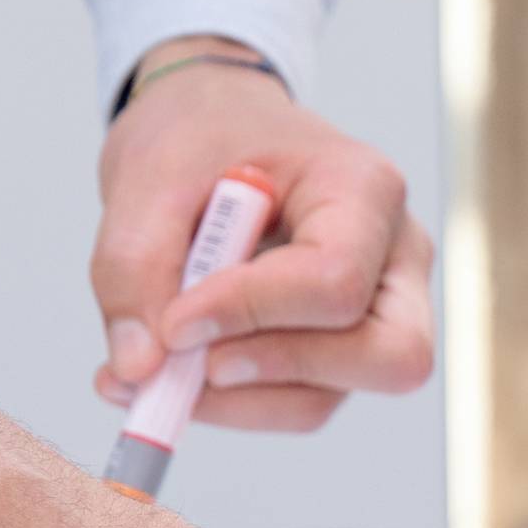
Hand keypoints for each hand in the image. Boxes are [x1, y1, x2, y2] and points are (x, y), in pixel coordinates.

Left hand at [91, 36, 432, 433]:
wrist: (214, 126)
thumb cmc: (199, 134)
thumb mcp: (147, 177)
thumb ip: (132, 267)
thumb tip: (138, 370)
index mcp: (363, 189)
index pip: (335, 280)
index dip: (251, 312)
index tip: (171, 325)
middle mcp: (395, 255)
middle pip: (389, 356)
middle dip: (279, 372)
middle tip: (193, 367)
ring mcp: (380, 308)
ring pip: (334, 394)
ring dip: (238, 399)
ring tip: (156, 369)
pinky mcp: (344, 347)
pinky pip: (302, 400)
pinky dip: (234, 401)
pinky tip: (177, 369)